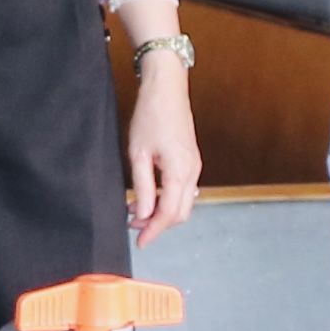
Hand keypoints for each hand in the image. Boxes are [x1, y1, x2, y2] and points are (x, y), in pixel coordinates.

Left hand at [125, 54, 201, 244]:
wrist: (166, 88)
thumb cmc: (151, 115)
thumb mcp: (138, 154)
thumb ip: (142, 187)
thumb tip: (142, 214)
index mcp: (180, 172)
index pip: (169, 214)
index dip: (154, 231)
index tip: (140, 242)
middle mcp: (193, 172)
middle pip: (180, 213)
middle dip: (159, 225)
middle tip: (135, 228)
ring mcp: (194, 166)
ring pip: (183, 203)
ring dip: (163, 212)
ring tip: (137, 212)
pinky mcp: (191, 160)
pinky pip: (183, 190)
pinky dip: (168, 199)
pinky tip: (149, 196)